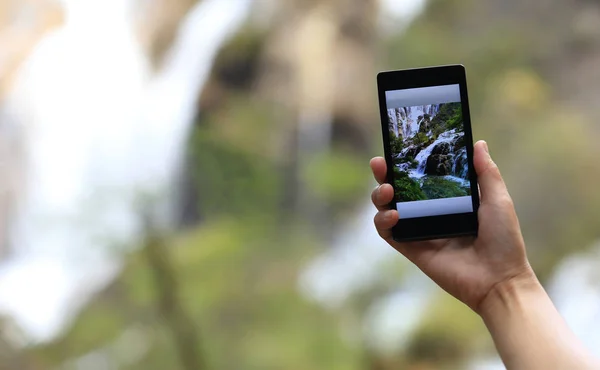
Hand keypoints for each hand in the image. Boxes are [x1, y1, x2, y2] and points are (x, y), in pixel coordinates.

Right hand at [371, 141, 535, 312]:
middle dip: (383, 175)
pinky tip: (394, 215)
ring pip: (386, 209)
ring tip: (387, 191)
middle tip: (380, 164)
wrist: (500, 279)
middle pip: (397, 190)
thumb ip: (486, 173)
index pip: (420, 176)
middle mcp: (429, 213)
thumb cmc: (504, 241)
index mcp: (447, 199)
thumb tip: (479, 143)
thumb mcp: (498, 200)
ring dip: (379, 196)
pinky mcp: (411, 249)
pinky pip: (388, 234)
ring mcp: (418, 231)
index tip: (397, 148)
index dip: (405, 163)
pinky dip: (383, 222)